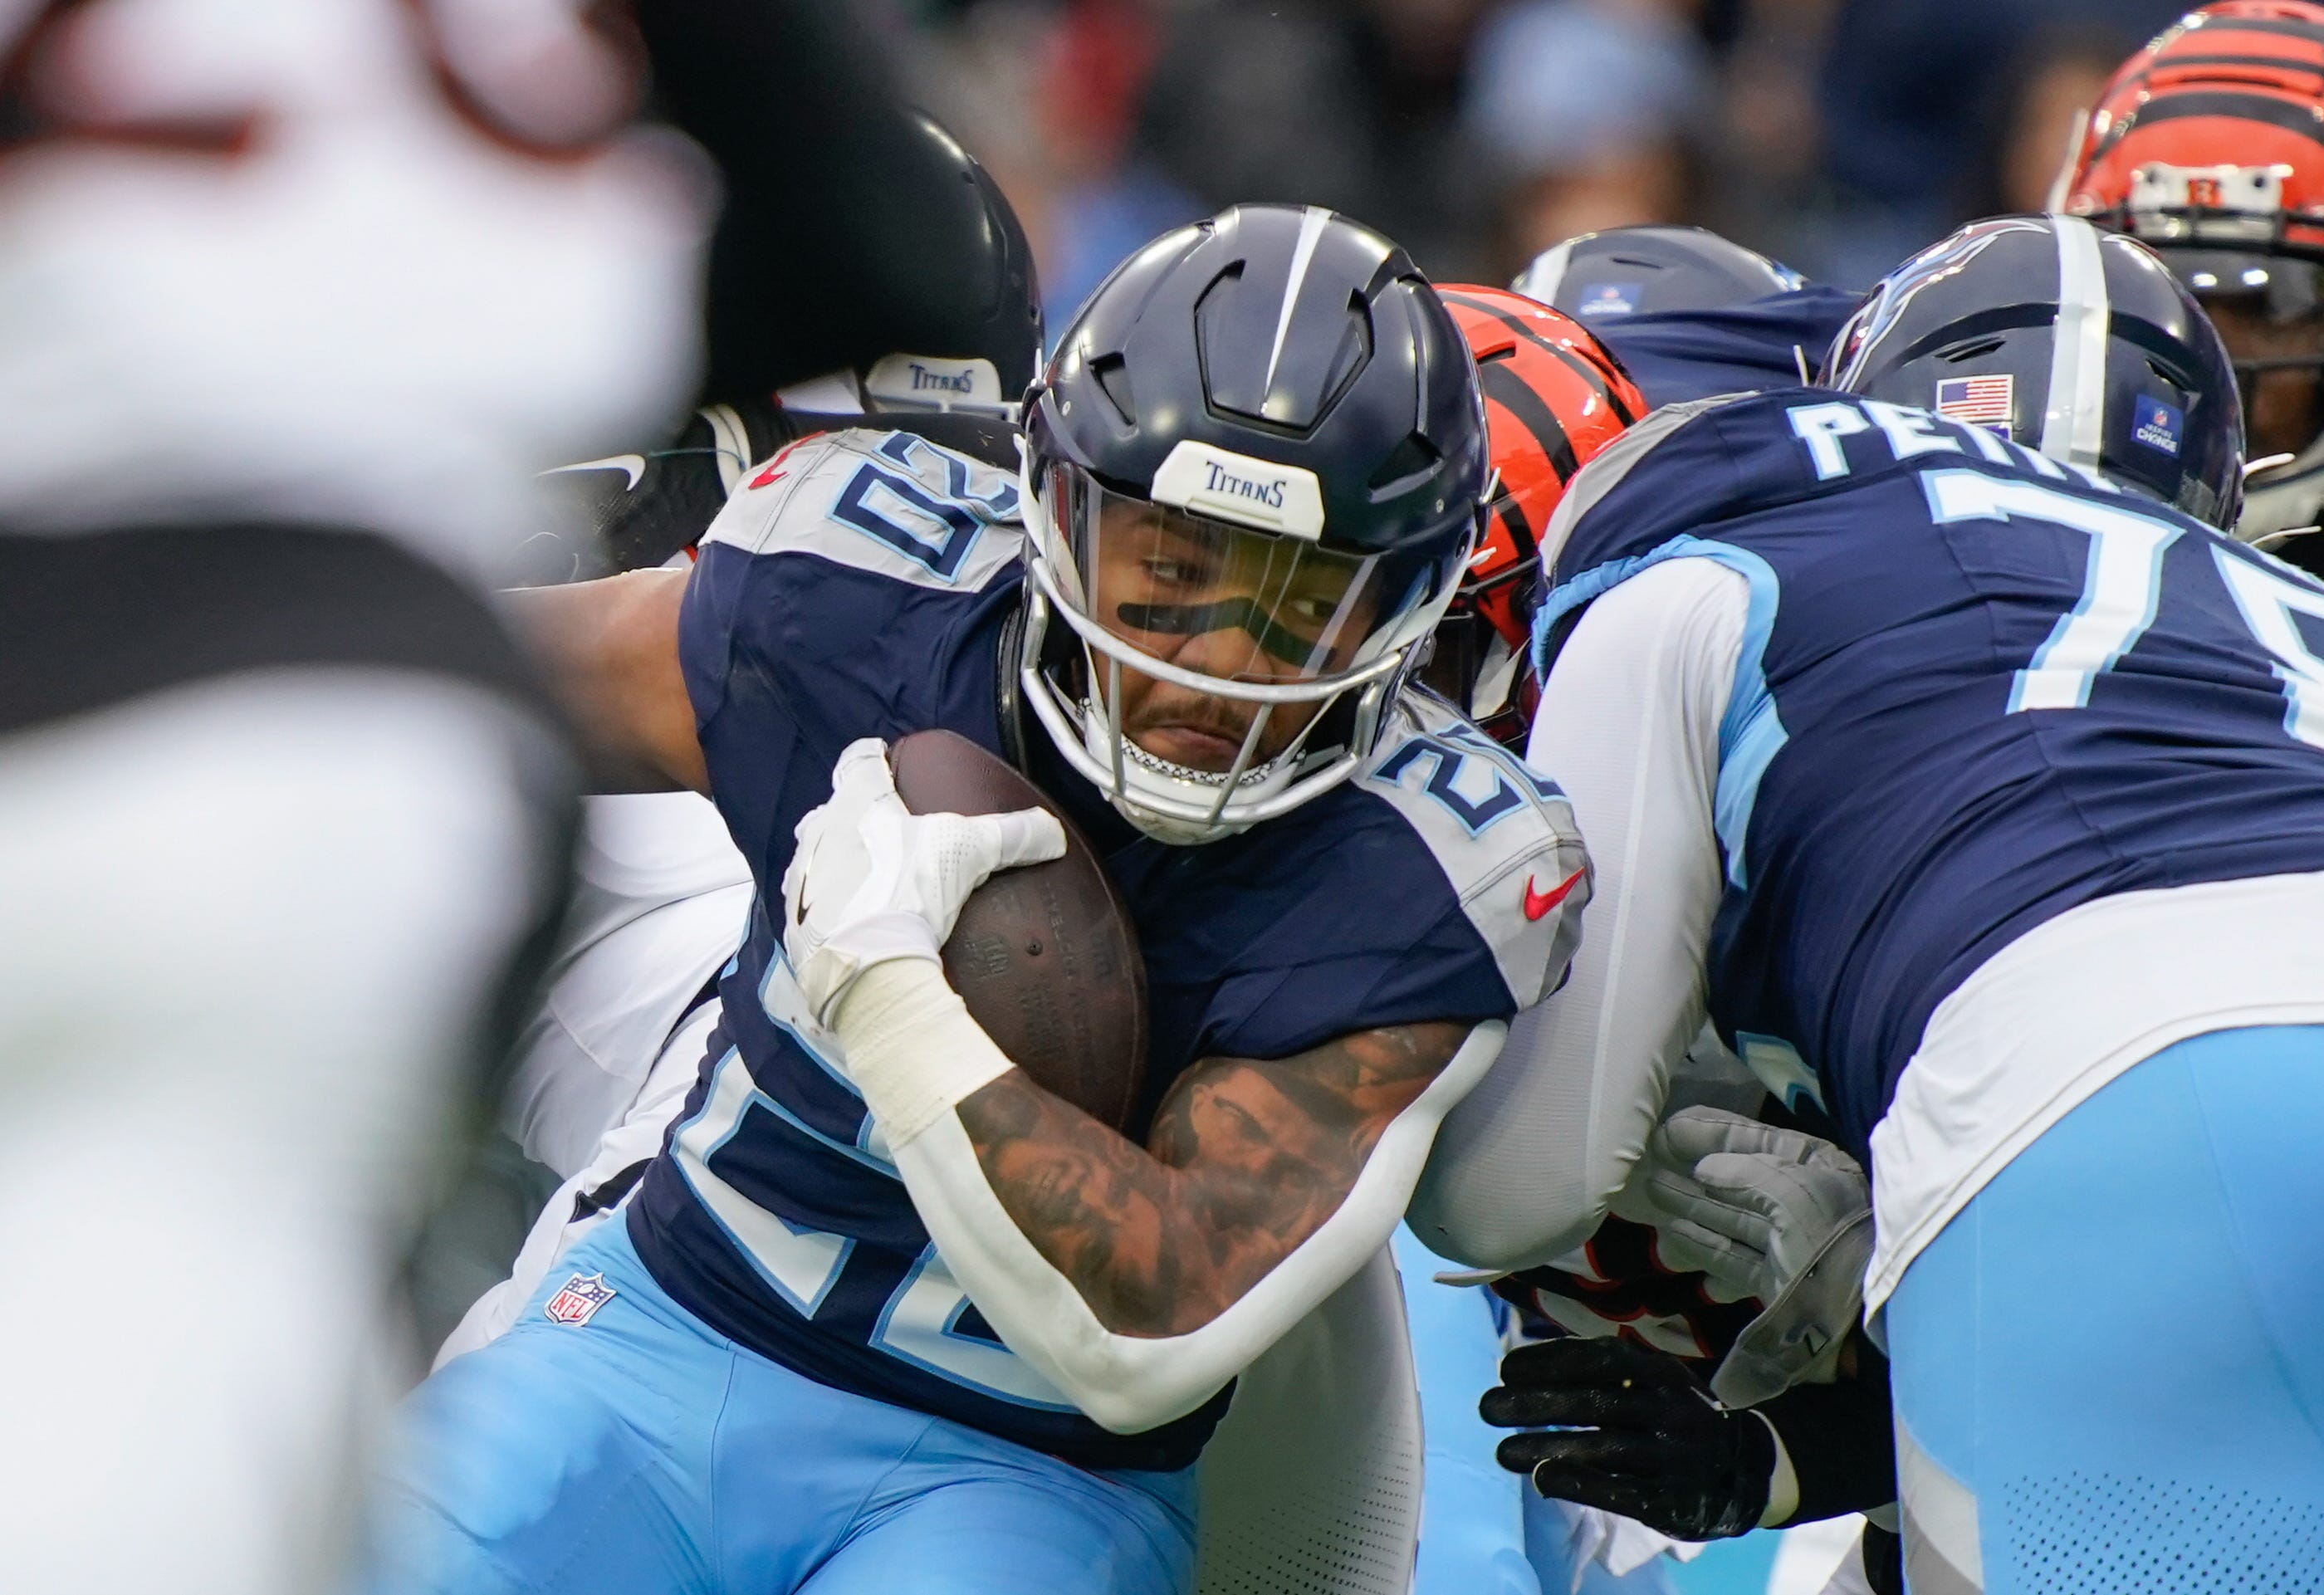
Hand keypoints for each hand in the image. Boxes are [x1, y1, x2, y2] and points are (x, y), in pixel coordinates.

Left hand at [781, 738, 1064, 1023]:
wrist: (865, 967)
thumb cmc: (909, 892)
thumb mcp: (968, 852)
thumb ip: (1010, 835)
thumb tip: (1051, 832)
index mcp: (855, 802)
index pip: (858, 760)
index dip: (874, 758)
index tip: (884, 760)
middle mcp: (818, 834)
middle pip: (832, 811)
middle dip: (854, 817)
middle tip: (885, 832)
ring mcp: (801, 881)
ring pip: (815, 858)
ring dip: (836, 864)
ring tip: (869, 882)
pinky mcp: (795, 926)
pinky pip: (809, 909)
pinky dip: (829, 912)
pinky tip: (853, 926)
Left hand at [1481, 1336, 1774, 1539]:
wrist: (1745, 1469)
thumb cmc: (1674, 1417)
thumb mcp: (1653, 1380)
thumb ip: (1601, 1373)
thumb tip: (1523, 1369)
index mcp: (1662, 1372)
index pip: (1600, 1359)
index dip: (1550, 1361)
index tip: (1505, 1369)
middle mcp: (1671, 1409)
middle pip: (1595, 1402)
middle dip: (1535, 1405)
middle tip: (1487, 1408)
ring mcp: (1676, 1456)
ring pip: (1603, 1447)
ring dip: (1547, 1447)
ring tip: (1502, 1452)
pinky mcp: (1675, 1500)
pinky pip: (1623, 1491)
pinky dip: (1580, 1483)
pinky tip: (1543, 1478)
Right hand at [1643, 1106, 1872, 1405]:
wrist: (1864, 1319)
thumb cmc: (1829, 1240)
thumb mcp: (1793, 1193)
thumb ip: (1746, 1174)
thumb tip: (1704, 1169)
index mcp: (1817, 1170)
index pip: (1756, 1142)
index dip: (1712, 1134)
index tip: (1671, 1130)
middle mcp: (1804, 1202)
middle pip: (1737, 1182)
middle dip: (1694, 1173)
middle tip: (1653, 1162)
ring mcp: (1790, 1245)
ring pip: (1731, 1219)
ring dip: (1692, 1206)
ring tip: (1655, 1193)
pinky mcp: (1778, 1282)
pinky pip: (1732, 1256)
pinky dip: (1703, 1245)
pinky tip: (1674, 1238)